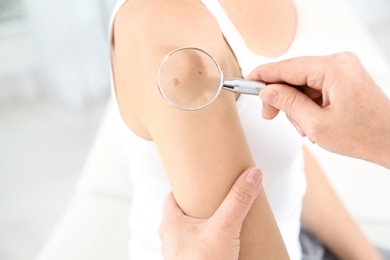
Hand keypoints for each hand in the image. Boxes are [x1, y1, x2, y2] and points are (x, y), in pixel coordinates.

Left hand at [159, 168, 262, 259]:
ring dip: (203, 224)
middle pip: (183, 212)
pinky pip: (196, 246)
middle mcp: (170, 237)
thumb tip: (253, 173)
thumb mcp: (224, 227)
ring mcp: (179, 253)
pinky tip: (221, 241)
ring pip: (190, 231)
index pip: (173, 195)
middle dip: (199, 204)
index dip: (186, 186)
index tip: (201, 179)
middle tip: (216, 196)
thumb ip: (239, 200)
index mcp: (170, 223)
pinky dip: (206, 240)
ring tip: (221, 217)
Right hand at [247, 52, 389, 167]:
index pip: (286, 67)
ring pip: (302, 83)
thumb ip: (287, 103)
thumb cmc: (364, 136)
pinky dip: (307, 104)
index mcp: (333, 68)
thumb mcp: (316, 124)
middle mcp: (338, 63)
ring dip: (295, 105)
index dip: (262, 76)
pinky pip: (315, 87)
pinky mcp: (344, 79)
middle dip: (280, 96)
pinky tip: (311, 122)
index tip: (245, 84)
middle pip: (293, 74)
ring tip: (303, 127)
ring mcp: (342, 70)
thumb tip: (266, 91)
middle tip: (270, 115)